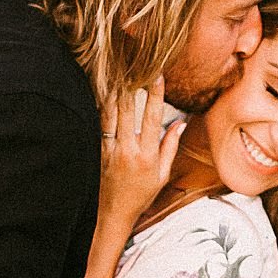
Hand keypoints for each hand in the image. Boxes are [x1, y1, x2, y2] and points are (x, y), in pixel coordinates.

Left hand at [98, 77, 183, 229]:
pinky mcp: (97, 151)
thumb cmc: (140, 195)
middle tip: (132, 64)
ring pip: (110, 114)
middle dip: (130, 85)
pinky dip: (101, 107)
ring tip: (117, 71)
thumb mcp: (162, 175)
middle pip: (127, 110)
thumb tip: (180, 123)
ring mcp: (110, 150)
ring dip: (114, 91)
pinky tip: (103, 92)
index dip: (155, 94)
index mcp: (147, 156)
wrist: (112, 213)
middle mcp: (127, 150)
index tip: (157, 75)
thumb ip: (170, 147)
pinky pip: (100, 125)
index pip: (152, 118)